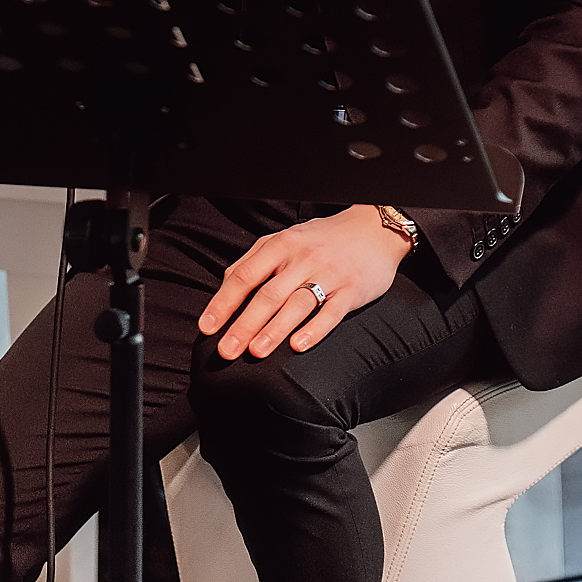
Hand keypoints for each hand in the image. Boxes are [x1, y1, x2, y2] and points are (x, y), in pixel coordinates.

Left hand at [197, 206, 410, 358]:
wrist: (374, 229)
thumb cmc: (323, 239)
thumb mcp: (286, 239)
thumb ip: (255, 261)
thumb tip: (226, 286)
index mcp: (281, 245)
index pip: (245, 275)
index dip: (224, 302)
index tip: (207, 327)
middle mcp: (302, 258)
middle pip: (268, 295)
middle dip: (244, 325)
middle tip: (225, 351)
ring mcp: (328, 274)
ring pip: (297, 304)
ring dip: (274, 330)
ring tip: (255, 352)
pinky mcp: (352, 290)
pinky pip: (331, 312)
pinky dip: (314, 330)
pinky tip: (298, 345)